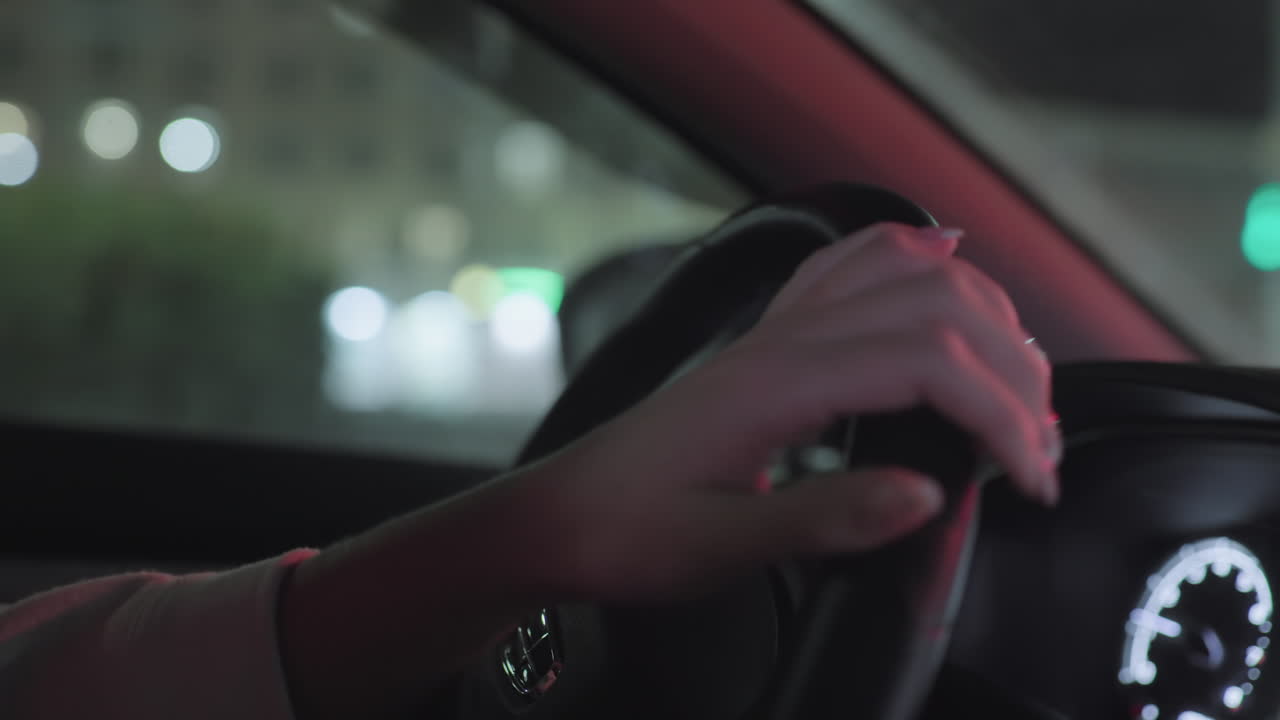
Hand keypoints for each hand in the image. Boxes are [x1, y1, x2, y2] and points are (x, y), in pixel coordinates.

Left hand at [522, 222, 1058, 602]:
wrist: (563, 516)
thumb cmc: (629, 533)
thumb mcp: (720, 547)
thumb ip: (823, 518)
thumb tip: (927, 493)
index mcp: (776, 381)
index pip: (926, 362)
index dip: (1001, 415)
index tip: (1035, 479)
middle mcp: (783, 338)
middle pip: (936, 305)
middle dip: (1014, 369)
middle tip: (1044, 448)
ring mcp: (777, 329)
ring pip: (904, 272)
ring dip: (983, 313)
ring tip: (1025, 381)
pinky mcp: (772, 341)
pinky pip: (852, 267)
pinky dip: (914, 257)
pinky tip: (946, 257)